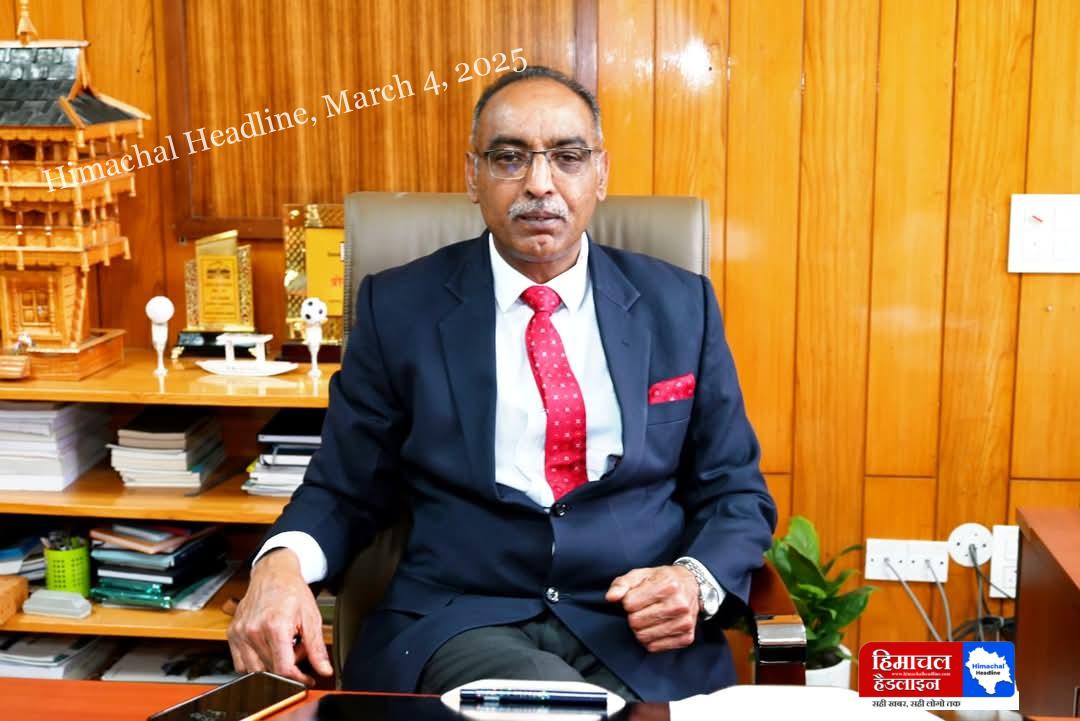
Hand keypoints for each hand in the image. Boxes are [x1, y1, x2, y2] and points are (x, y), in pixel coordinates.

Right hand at [227, 548, 332, 684]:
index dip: (297, 678)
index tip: (306, 678)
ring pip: (254, 670)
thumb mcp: (312, 618)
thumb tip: (324, 669)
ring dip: (271, 666)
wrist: (273, 574)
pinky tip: (269, 648)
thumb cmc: (292, 591)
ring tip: (283, 647)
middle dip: (288, 667)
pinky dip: (256, 663)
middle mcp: (253, 631)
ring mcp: (240, 633)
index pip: (283, 668)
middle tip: (297, 650)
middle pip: (270, 670)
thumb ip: (317, 648)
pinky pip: (241, 663)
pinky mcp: (232, 634)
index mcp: (275, 626)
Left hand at [605, 565, 699, 652]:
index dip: (628, 601)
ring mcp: (685, 623)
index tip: (636, 597)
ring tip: (648, 618)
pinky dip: (650, 639)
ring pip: (643, 637)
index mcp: (667, 585)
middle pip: (635, 622)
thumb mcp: (641, 574)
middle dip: (633, 616)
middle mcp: (679, 605)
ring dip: (640, 629)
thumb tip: (611, 598)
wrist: (692, 586)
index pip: (629, 604)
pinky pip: (654, 647)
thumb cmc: (662, 580)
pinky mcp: (686, 637)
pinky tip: (656, 627)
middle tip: (641, 609)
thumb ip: (622, 584)